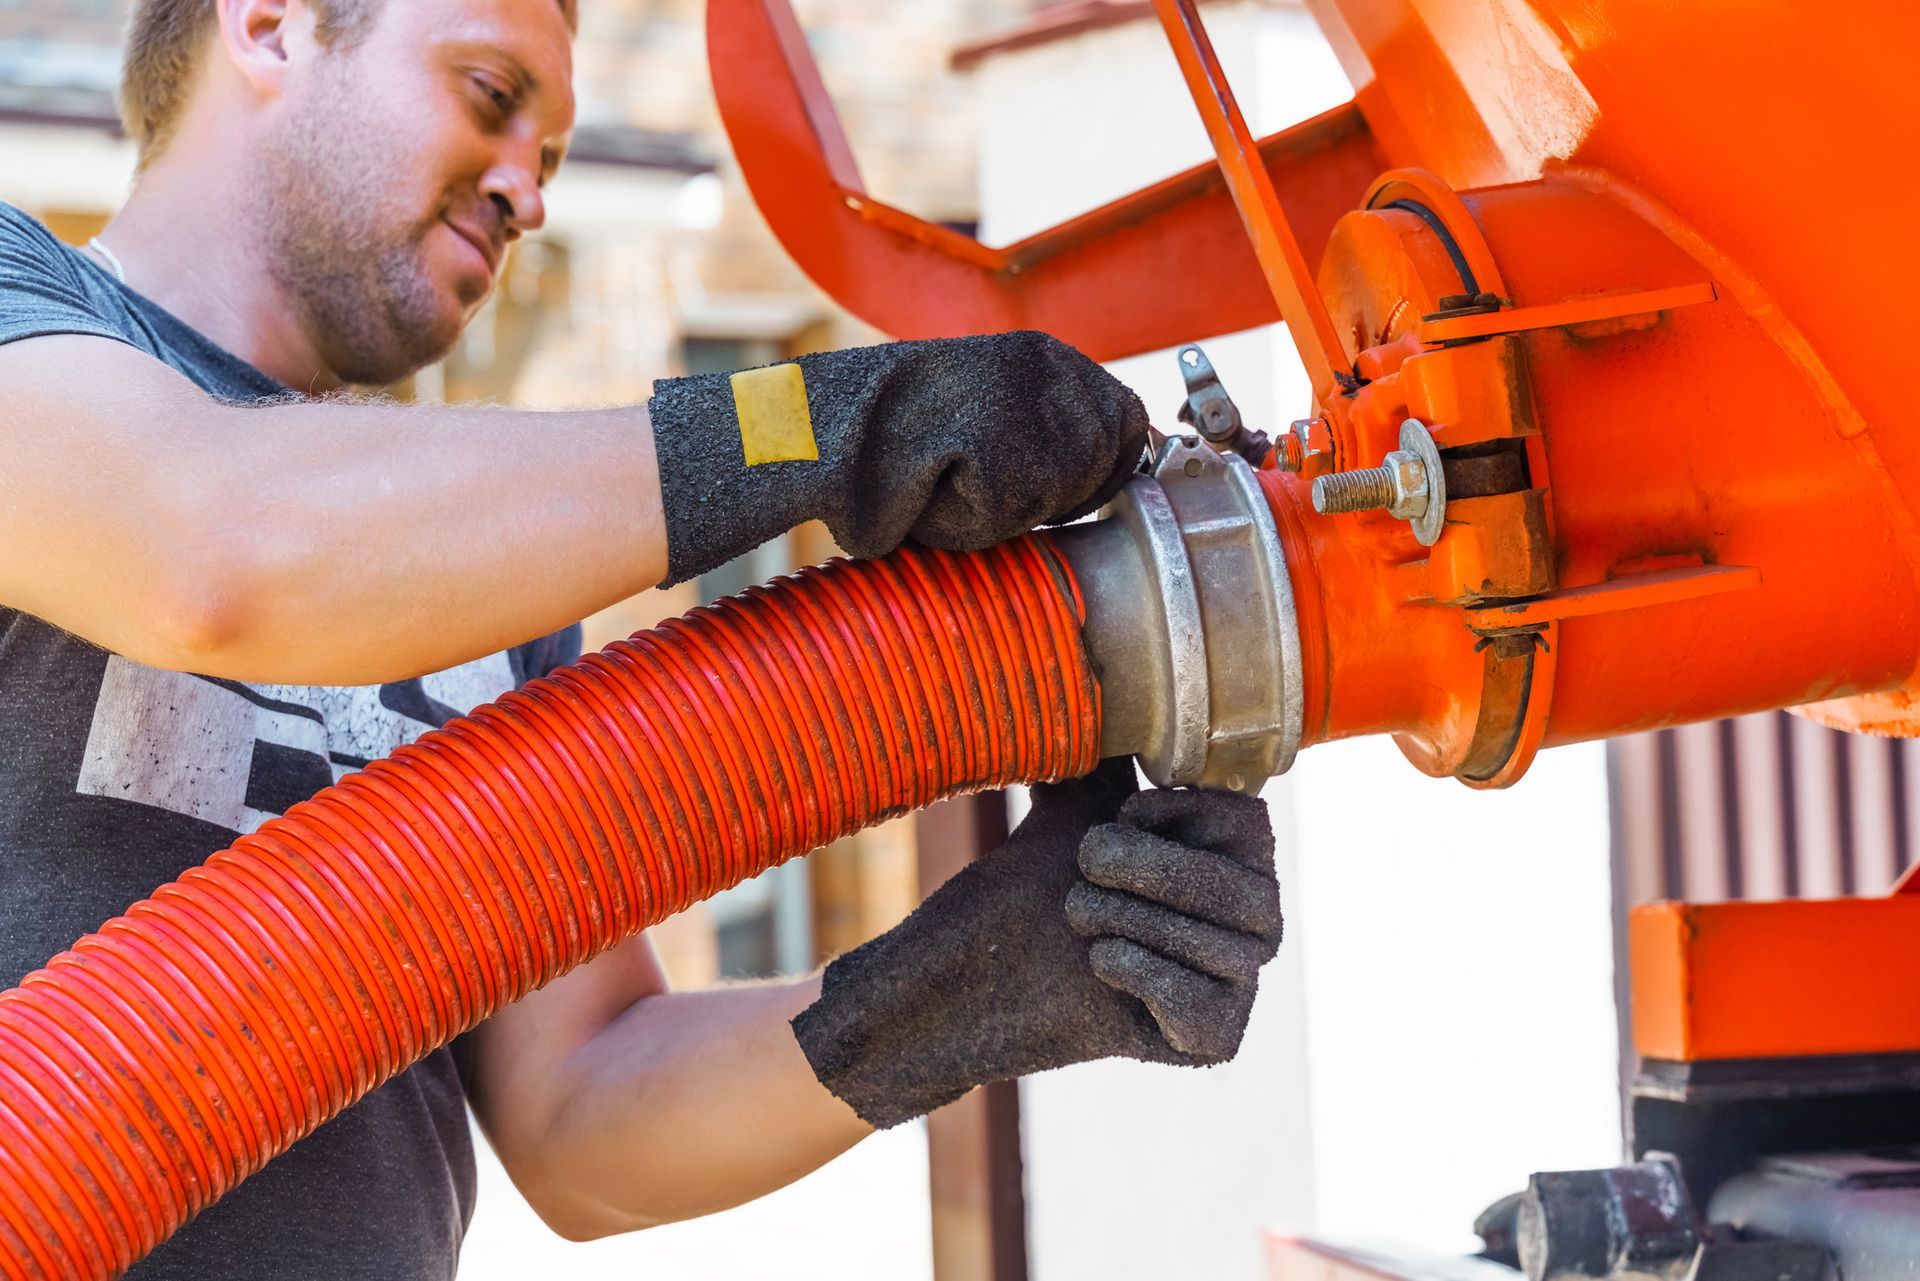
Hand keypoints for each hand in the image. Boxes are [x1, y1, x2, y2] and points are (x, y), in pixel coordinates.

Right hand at [649, 331, 1148, 584]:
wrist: (814, 434)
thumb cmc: (898, 442)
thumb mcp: (993, 418)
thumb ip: (1055, 434)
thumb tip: (1125, 466)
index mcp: (1048, 356)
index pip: (1127, 428)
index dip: (1099, 475)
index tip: (1050, 492)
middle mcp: (1043, 365)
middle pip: (1100, 469)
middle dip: (1053, 498)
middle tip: (978, 482)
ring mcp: (1020, 398)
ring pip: (1059, 497)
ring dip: (1008, 511)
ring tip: (949, 482)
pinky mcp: (993, 436)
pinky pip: (1009, 514)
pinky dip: (970, 520)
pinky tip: (930, 490)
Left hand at [790, 759, 1281, 1129]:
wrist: (962, 983)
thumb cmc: (1018, 896)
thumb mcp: (1067, 813)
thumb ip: (1104, 760)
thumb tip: (1105, 671)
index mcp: (1224, 858)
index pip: (1249, 822)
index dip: (1181, 816)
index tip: (1120, 818)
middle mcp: (1245, 919)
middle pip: (1248, 889)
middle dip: (1154, 871)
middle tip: (1084, 868)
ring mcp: (1233, 983)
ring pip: (1227, 949)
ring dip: (1132, 921)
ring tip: (1078, 920)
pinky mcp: (1210, 1040)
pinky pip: (1207, 1006)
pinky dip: (1144, 979)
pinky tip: (1098, 968)